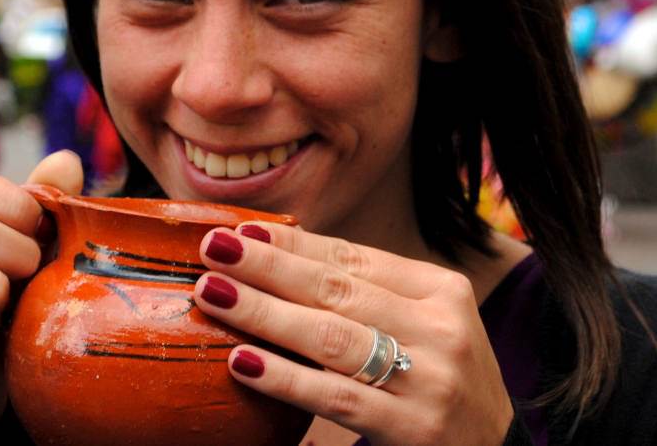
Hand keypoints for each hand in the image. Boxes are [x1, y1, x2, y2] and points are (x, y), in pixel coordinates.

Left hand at [191, 225, 514, 445]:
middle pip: (338, 289)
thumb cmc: (439, 382)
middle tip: (214, 248)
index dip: (294, 243)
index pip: (355, 257)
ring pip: (331, 336)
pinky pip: (334, 397)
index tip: (243, 229)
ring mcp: (429, 378)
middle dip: (269, 266)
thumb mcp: (425, 327)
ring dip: (265, 312)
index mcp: (442, 290)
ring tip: (214, 293)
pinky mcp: (413, 426)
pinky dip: (285, 377)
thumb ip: (370, 296)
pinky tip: (243, 362)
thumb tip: (283, 253)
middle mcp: (441, 327)